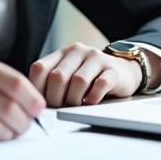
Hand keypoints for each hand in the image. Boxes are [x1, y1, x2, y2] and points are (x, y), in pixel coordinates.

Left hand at [30, 42, 145, 107]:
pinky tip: (91, 102)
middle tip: (61, 108)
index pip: (40, 69)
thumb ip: (53, 83)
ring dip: (75, 100)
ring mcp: (96, 58)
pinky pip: (100, 84)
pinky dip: (93, 97)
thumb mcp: (69, 75)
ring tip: (77, 105)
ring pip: (78, 81)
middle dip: (56, 99)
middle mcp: (77, 51)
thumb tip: (37, 106)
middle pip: (57, 77)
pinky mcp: (113, 70)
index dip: (38, 90)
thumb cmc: (90, 79)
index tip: (43, 103)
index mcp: (62, 53)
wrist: (123, 71)